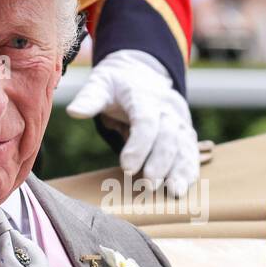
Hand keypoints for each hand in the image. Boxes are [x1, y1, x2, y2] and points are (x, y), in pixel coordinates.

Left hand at [66, 49, 200, 197]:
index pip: (146, 121)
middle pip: (169, 135)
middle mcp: (166, 108)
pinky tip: (184, 187)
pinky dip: (189, 170)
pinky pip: (191, 152)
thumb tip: (74, 112)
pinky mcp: (185, 132)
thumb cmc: (117, 84)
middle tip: (149, 185)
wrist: (142, 74)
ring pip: (184, 145)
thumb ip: (90, 98)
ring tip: (174, 193)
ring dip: (181, 170)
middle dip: (160, 162)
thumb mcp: (100, 84)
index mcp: (144, 96)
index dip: (139, 145)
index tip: (126, 167)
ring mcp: (179, 120)